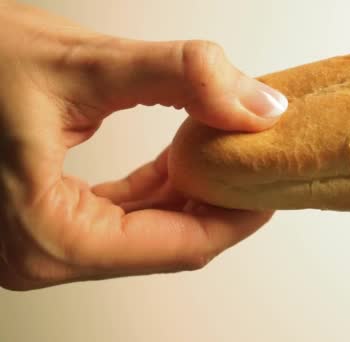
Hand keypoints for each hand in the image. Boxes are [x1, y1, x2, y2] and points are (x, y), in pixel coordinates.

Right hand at [0, 1, 287, 290]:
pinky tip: (182, 157)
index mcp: (50, 236)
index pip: (182, 245)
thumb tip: (259, 105)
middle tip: (258, 164)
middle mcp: (41, 254)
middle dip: (221, 203)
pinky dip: (157, 190)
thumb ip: (182, 78)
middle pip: (168, 243)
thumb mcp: (80, 61)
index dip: (240, 214)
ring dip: (192, 195)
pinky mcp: (40, 219)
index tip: (272, 181)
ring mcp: (38, 242)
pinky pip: (118, 215)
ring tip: (228, 154)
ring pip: (145, 231)